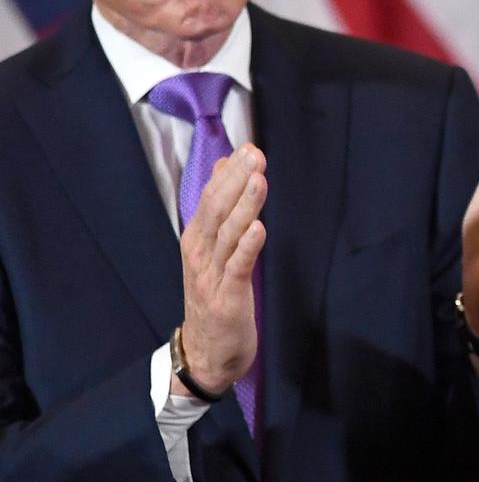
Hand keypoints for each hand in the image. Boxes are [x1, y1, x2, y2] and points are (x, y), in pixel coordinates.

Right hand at [172, 143, 266, 396]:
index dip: (228, 173)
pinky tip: (259, 228)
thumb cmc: (214, 297)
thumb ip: (220, 213)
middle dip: (236, 180)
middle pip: (217, 210)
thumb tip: (226, 169)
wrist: (205, 355)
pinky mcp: (227, 298)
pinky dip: (248, 247)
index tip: (247, 147)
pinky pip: (238, 267)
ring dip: (244, 205)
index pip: (210, 198)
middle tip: (255, 153)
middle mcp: (200, 254)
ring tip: (259, 179)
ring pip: (228, 234)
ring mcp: (211, 276)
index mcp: (196, 240)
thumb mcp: (213, 252)